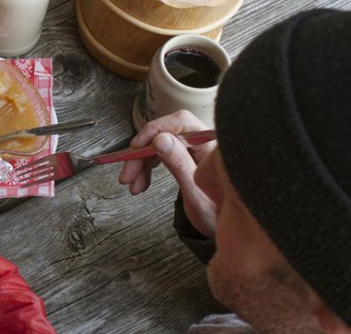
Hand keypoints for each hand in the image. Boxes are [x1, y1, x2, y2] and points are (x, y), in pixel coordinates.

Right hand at [118, 110, 218, 236]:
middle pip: (164, 135)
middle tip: (128, 174)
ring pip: (158, 146)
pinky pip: (160, 155)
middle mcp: (202, 144)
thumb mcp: (197, 194)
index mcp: (211, 147)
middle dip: (142, 154)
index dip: (155, 130)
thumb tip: (160, 140)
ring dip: (140, 164)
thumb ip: (180, 165)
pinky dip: (146, 168)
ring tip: (132, 184)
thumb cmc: (216, 214)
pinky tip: (141, 183)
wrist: (223, 227)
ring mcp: (193, 150)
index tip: (136, 147)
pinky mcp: (184, 158)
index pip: (180, 123)